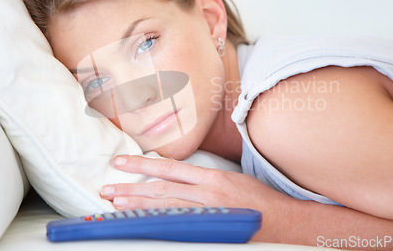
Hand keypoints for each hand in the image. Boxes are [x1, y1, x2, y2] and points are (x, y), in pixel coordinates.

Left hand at [100, 155, 285, 210]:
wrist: (285, 221)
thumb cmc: (260, 200)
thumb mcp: (233, 180)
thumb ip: (205, 180)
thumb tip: (180, 180)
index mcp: (212, 178)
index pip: (169, 168)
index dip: (142, 164)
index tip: (121, 163)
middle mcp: (207, 193)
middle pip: (161, 189)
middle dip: (131, 189)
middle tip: (107, 189)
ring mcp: (209, 214)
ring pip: (166, 208)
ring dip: (138, 207)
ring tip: (116, 205)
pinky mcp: (212, 229)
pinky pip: (179, 226)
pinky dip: (159, 224)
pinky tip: (143, 224)